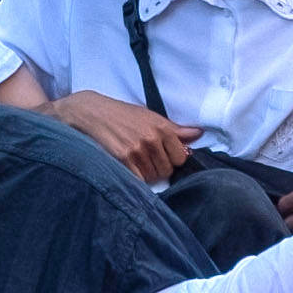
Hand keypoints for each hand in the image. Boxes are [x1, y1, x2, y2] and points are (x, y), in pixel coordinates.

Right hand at [46, 90, 196, 183]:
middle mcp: (152, 139)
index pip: (180, 158)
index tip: (163, 155)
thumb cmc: (124, 114)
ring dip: (146, 173)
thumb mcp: (151, 116)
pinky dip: (136, 177)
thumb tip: (198, 134)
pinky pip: (138, 180)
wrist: (94, 112)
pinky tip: (129, 167)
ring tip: (137, 161)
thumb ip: (176, 129)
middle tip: (147, 158)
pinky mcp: (123, 159)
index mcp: (162, 127)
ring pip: (153, 176)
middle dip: (159, 168)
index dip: (173, 159)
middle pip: (167, 170)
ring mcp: (137, 150)